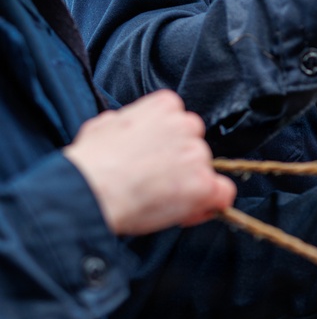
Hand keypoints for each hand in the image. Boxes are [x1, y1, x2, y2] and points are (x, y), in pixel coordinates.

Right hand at [64, 91, 235, 235]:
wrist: (91, 189)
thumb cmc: (91, 162)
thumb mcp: (105, 124)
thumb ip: (128, 123)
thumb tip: (128, 130)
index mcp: (165, 106)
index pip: (180, 122)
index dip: (169, 146)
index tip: (155, 161)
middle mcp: (186, 125)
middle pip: (195, 147)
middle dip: (179, 166)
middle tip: (156, 184)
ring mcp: (197, 154)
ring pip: (206, 172)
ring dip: (190, 187)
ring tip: (159, 201)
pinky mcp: (203, 184)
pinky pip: (223, 195)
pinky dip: (210, 206)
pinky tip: (186, 213)